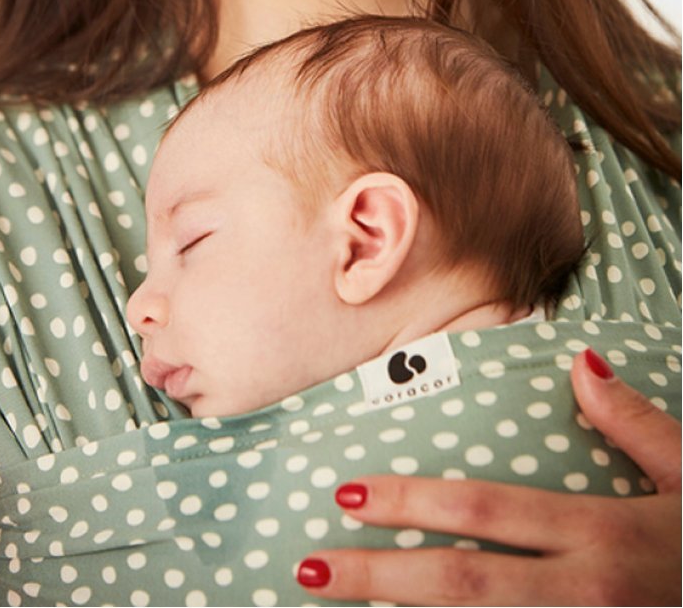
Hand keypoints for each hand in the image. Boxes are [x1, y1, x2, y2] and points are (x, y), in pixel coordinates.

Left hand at [295, 349, 681, 605]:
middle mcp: (583, 594)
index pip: (485, 511)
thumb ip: (635, 423)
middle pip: (462, 584)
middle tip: (310, 565)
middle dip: (380, 577)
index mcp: (601, 535)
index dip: (412, 502)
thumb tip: (582, 363)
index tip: (347, 493)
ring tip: (334, 602)